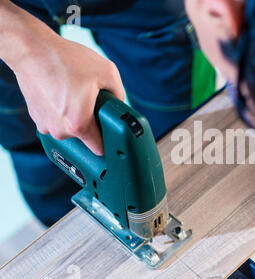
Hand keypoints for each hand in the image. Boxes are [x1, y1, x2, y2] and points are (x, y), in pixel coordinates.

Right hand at [1, 3, 124, 154]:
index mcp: (78, 124)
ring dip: (76, 116)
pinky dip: (62, 110)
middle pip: (85, 136)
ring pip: (70, 127)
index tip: (111, 133)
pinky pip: (57, 120)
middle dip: (92, 122)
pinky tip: (63, 93)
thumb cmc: (65, 59)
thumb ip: (119, 93)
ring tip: (75, 94)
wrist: (31, 49)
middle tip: (92, 101)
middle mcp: (60, 130)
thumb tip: (120, 105)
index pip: (99, 149)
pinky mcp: (36, 117)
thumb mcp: (107, 72)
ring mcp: (45, 125)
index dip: (108, 141)